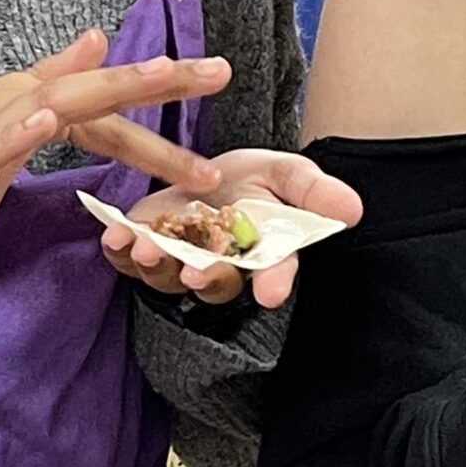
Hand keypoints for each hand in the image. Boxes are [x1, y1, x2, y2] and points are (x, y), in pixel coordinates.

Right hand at [0, 31, 225, 280]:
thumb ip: (43, 89)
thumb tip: (91, 43)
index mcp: (19, 100)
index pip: (100, 95)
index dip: (156, 85)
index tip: (212, 76)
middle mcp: (8, 102)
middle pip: (95, 89)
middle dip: (160, 81)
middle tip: (222, 72)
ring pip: (56, 104)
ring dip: (111, 89)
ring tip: (162, 75)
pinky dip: (20, 129)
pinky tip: (48, 118)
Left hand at [101, 149, 362, 310]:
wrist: (209, 173)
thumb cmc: (256, 181)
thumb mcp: (288, 175)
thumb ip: (314, 192)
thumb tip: (352, 210)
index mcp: (264, 253)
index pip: (275, 272)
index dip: (274, 283)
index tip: (271, 294)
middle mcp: (222, 267)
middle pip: (217, 284)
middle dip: (207, 279)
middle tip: (198, 271)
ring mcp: (180, 263)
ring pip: (169, 278)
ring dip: (157, 266)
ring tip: (146, 246)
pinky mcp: (145, 250)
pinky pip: (129, 262)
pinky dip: (119, 252)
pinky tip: (113, 235)